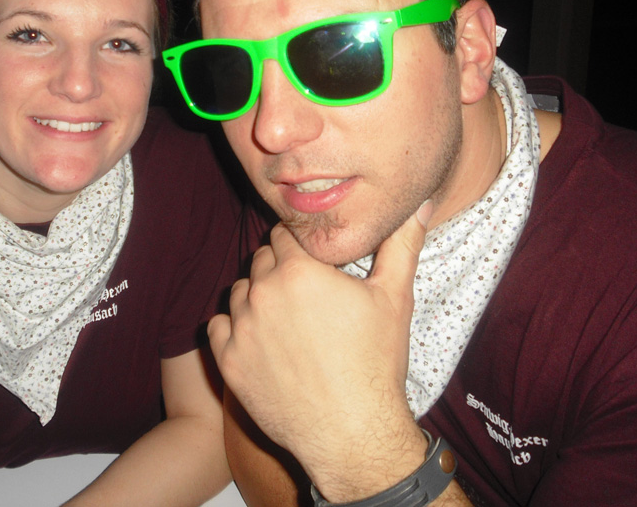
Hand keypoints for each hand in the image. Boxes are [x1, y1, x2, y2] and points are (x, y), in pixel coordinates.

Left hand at [208, 203, 430, 497]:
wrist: (352, 434)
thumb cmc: (375, 365)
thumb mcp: (394, 298)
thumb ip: (401, 244)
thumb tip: (418, 203)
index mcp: (299, 270)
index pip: (284, 234)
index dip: (300, 246)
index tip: (312, 263)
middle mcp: (263, 292)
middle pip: (261, 260)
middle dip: (279, 269)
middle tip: (303, 294)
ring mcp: (241, 328)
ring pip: (239, 291)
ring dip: (256, 297)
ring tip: (285, 320)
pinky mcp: (228, 360)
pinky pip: (218, 326)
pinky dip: (234, 328)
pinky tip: (260, 340)